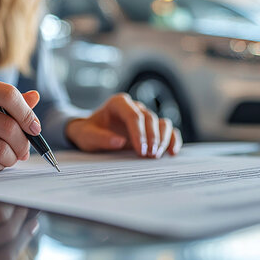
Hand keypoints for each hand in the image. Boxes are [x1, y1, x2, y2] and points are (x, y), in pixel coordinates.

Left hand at [65, 93, 182, 157]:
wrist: (91, 133)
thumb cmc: (88, 132)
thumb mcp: (87, 136)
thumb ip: (100, 138)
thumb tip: (119, 142)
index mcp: (118, 103)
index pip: (133, 116)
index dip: (139, 133)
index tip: (140, 150)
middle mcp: (134, 107)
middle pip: (150, 119)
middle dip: (151, 138)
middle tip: (149, 156)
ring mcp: (145, 116)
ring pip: (162, 123)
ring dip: (163, 139)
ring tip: (157, 156)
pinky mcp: (152, 127)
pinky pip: (168, 130)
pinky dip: (172, 140)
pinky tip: (172, 152)